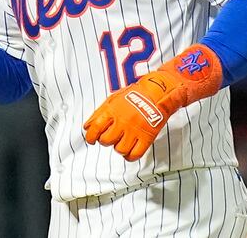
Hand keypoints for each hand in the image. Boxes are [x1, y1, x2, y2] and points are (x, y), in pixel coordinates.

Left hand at [83, 44, 224, 160]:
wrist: (159, 92)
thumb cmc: (136, 94)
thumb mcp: (114, 98)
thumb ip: (99, 113)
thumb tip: (87, 127)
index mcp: (113, 111)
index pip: (94, 129)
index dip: (90, 137)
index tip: (92, 139)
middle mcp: (123, 121)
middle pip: (106, 141)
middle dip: (106, 140)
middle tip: (112, 136)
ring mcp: (135, 130)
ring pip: (119, 149)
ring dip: (119, 147)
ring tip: (123, 140)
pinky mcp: (147, 137)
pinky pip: (133, 155)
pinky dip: (129, 155)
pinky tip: (130, 149)